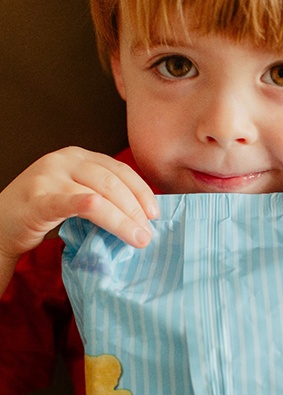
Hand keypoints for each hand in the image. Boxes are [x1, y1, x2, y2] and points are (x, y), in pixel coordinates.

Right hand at [0, 147, 158, 261]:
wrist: (0, 225)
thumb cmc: (43, 212)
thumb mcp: (75, 193)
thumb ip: (102, 194)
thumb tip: (142, 215)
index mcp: (79, 156)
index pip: (119, 170)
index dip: (141, 191)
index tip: (155, 213)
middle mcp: (64, 160)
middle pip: (112, 182)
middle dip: (135, 209)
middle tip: (148, 233)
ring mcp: (48, 176)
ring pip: (96, 194)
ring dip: (121, 218)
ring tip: (137, 237)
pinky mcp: (36, 199)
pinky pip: (64, 201)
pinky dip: (83, 203)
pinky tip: (96, 206)